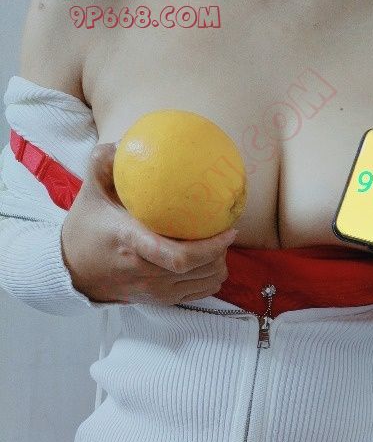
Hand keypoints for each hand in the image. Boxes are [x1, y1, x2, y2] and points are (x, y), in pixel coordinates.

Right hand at [61, 142, 238, 305]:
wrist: (75, 270)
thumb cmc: (87, 227)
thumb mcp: (90, 190)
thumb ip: (105, 161)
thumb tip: (130, 140)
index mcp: (131, 243)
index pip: (178, 257)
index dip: (210, 246)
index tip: (227, 229)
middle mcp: (146, 272)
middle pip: (200, 268)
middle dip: (221, 250)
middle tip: (226, 229)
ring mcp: (155, 290)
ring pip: (206, 281)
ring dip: (219, 263)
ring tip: (218, 243)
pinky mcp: (162, 301)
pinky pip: (201, 292)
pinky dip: (212, 277)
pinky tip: (211, 260)